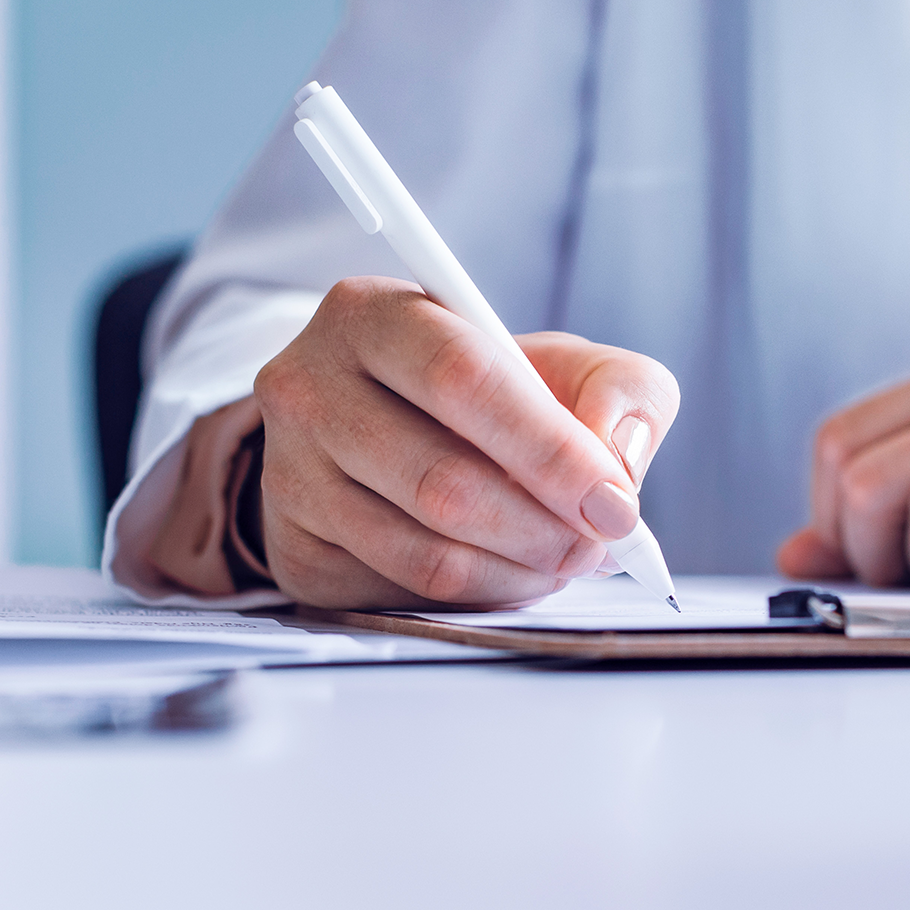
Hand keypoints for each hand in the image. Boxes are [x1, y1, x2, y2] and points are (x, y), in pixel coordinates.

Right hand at [252, 277, 678, 608]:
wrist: (388, 431)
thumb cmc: (485, 394)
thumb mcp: (563, 364)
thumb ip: (619, 389)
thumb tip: (617, 459)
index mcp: (372, 314)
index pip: (463, 378)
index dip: (549, 450)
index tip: (614, 500)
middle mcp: (308, 387)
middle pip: (440, 480)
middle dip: (543, 527)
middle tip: (598, 545)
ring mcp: (289, 474)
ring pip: (423, 551)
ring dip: (517, 571)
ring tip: (563, 559)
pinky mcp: (295, 550)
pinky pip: (403, 593)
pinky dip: (479, 595)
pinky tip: (510, 572)